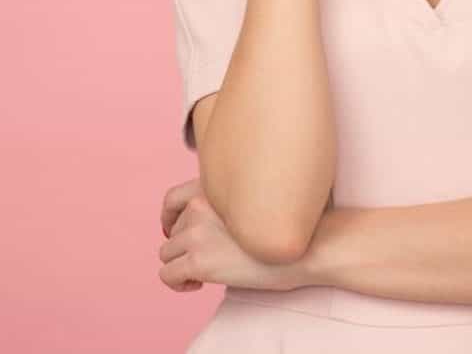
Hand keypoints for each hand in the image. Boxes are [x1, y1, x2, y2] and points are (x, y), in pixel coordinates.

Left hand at [158, 180, 296, 292]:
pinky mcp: (198, 260)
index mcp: (214, 187)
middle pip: (173, 230)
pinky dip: (177, 283)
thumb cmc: (286, 227)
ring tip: (205, 273)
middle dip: (185, 246)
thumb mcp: (251, 200)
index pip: (171, 199)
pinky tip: (198, 284)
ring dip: (182, 264)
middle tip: (209, 258)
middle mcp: (201, 204)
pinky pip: (166, 275)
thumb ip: (223, 204)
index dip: (170, 219)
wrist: (305, 247)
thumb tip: (198, 227)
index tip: (178, 233)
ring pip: (166, 253)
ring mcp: (198, 232)